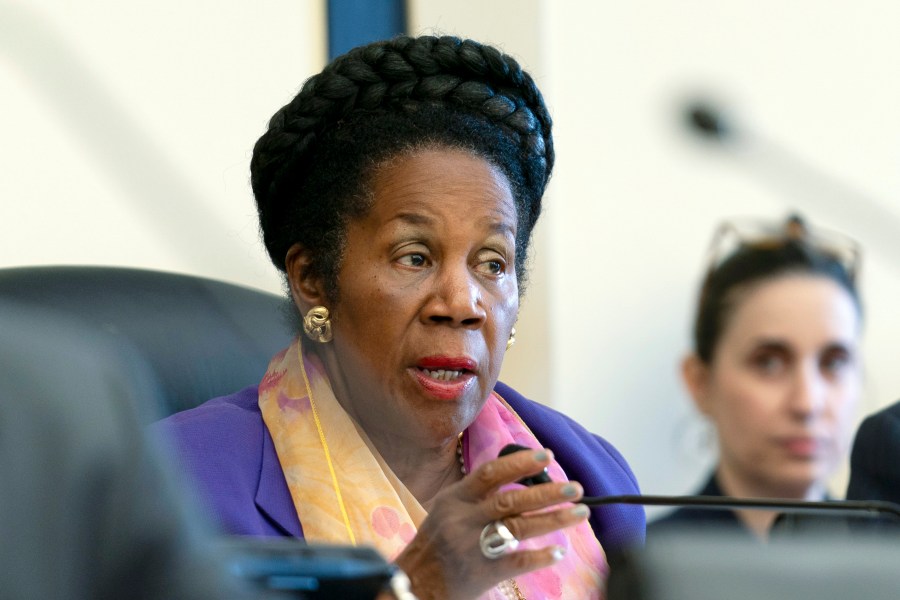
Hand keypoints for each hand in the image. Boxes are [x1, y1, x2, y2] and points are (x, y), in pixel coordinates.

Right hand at [393, 448, 589, 599]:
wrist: (415, 583)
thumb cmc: (435, 543)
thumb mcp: (447, 509)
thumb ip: (477, 493)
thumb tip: (519, 475)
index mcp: (455, 499)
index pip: (491, 473)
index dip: (520, 462)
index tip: (546, 455)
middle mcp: (464, 519)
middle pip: (511, 500)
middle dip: (547, 493)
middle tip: (575, 488)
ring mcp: (474, 547)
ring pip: (519, 528)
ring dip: (554, 519)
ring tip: (580, 512)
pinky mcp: (483, 572)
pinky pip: (518, 562)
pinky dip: (540, 556)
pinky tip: (559, 551)